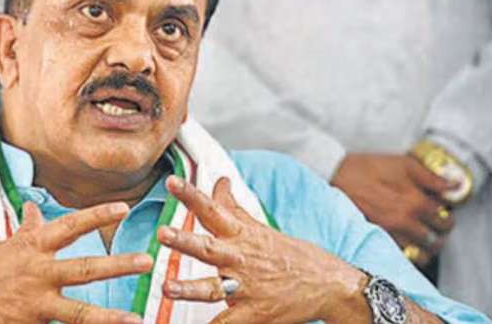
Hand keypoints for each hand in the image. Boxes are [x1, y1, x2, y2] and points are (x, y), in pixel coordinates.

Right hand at [0, 202, 149, 322]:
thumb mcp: (0, 247)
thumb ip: (26, 233)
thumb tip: (36, 210)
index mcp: (30, 248)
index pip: (70, 226)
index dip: (98, 215)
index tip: (124, 207)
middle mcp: (35, 274)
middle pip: (85, 269)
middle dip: (118, 266)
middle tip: (147, 261)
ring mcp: (32, 306)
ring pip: (78, 313)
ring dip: (110, 317)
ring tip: (137, 320)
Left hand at [157, 176, 369, 322]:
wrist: (330, 285)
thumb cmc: (291, 255)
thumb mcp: (260, 228)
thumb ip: (233, 207)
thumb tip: (219, 180)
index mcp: (241, 236)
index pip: (212, 210)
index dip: (190, 195)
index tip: (170, 182)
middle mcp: (241, 259)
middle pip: (208, 248)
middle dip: (184, 241)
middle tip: (162, 233)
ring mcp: (247, 288)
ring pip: (213, 289)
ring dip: (189, 288)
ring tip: (167, 287)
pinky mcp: (255, 315)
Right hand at [331, 154, 455, 264]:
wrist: (334, 175)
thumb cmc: (366, 167)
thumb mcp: (402, 163)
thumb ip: (431, 177)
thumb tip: (454, 186)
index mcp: (415, 201)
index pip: (446, 219)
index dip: (446, 214)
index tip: (440, 210)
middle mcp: (405, 221)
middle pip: (437, 238)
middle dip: (438, 231)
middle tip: (432, 222)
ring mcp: (390, 234)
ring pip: (422, 253)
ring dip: (426, 246)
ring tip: (421, 236)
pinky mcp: (376, 239)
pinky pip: (402, 257)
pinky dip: (409, 253)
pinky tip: (406, 243)